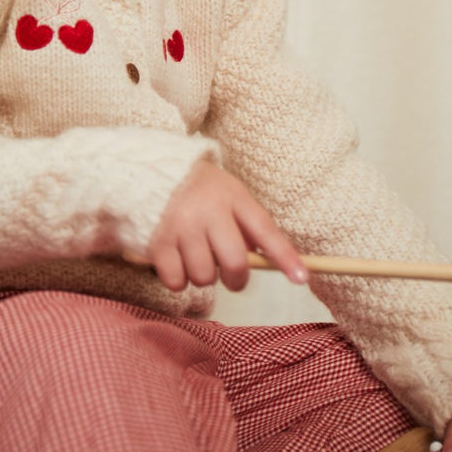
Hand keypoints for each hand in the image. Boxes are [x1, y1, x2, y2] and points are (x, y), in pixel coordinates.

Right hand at [148, 159, 307, 292]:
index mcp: (232, 197)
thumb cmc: (199, 189)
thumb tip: (271, 262)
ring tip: (196, 255)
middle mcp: (207, 211)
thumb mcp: (229, 194)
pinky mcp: (157, 243)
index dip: (285, 257)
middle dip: (237, 279)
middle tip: (231, 274)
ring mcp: (181, 227)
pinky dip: (179, 279)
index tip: (302, 278)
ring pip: (204, 277)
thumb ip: (248, 226)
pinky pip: (176, 281)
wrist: (148, 170)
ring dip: (204, 276)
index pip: (264, 230)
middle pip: (234, 263)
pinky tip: (177, 261)